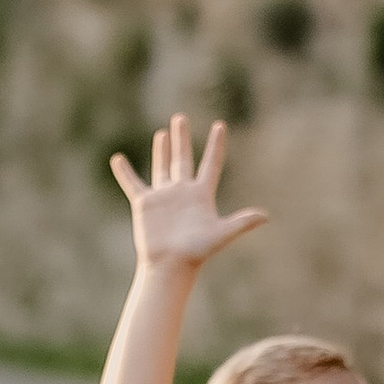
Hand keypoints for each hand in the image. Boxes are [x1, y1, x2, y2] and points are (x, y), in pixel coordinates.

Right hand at [110, 113, 268, 279]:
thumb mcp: (221, 234)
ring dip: (162, 150)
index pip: (211, 163)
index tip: (220, 125)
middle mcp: (183, 192)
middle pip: (183, 159)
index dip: (216, 145)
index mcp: (201, 195)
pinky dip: (124, 172)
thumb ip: (241, 222)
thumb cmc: (196, 252)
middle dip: (182, 138)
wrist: (170, 265)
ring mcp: (163, 197)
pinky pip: (132, 183)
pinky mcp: (145, 204)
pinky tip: (117, 158)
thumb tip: (265, 216)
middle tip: (181, 118)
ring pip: (162, 167)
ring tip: (162, 133)